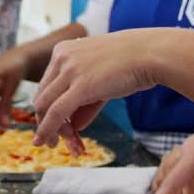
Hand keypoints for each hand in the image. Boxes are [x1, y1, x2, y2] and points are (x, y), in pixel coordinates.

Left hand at [33, 31, 159, 150]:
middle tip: (53, 140)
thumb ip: (86, 101)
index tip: (57, 125)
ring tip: (55, 143)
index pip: (46, 84)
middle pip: (42, 95)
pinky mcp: (80, 85)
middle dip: (45, 120)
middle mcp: (61, 57)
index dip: (48, 108)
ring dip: (48, 128)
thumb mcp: (100, 79)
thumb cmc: (132, 64)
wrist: (151, 54)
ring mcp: (69, 69)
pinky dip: (48, 129)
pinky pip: (56, 112)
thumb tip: (75, 126)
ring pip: (45, 105)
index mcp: (63, 50)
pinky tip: (46, 141)